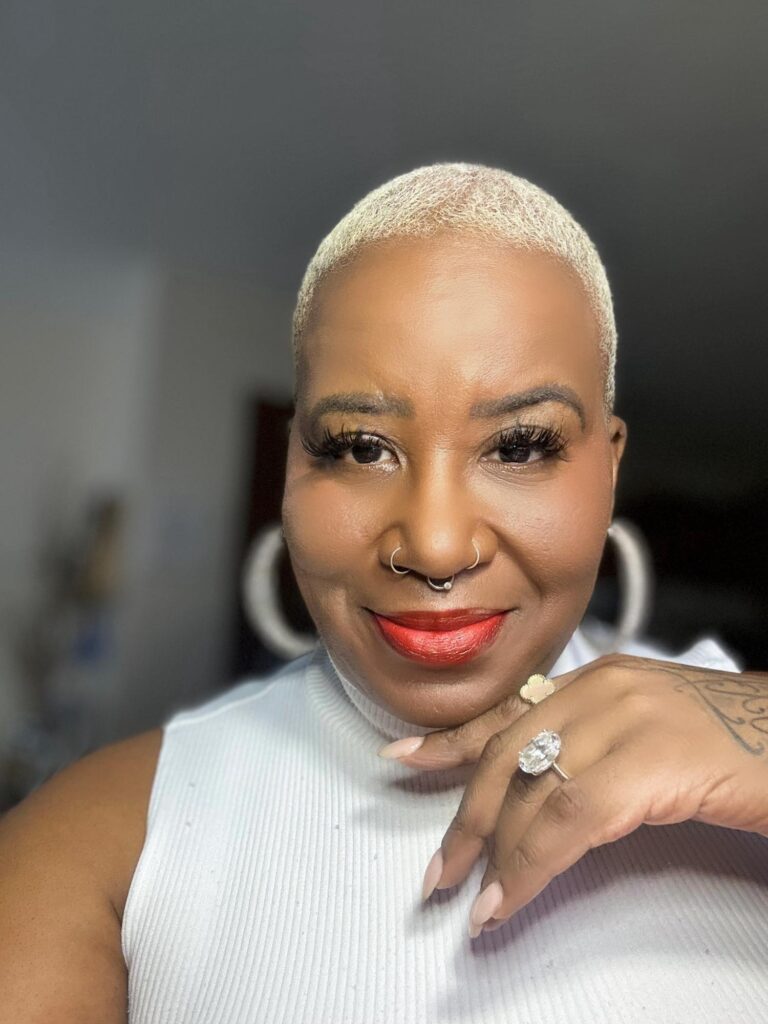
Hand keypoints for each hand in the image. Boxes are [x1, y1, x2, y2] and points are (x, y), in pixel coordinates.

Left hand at [378, 654, 767, 935]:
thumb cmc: (736, 742)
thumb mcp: (651, 728)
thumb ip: (595, 745)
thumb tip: (544, 794)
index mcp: (600, 679)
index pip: (507, 711)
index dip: (450, 739)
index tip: (406, 759)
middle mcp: (603, 691)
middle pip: (506, 753)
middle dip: (465, 817)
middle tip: (441, 868)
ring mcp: (624, 722)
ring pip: (529, 790)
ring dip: (493, 852)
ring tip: (474, 898)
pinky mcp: (646, 764)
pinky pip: (565, 821)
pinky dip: (530, 865)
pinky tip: (513, 894)